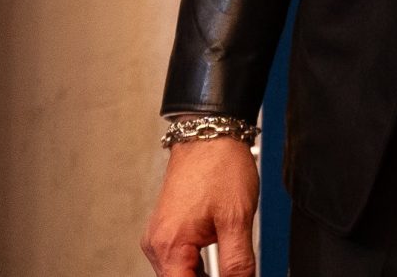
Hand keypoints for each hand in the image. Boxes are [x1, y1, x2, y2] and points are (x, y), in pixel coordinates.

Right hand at [142, 137, 259, 276]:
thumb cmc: (220, 166)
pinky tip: (217, 259)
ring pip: (180, 273)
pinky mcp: (166, 228)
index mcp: (170, 246)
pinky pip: (179, 258)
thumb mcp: (237, 219)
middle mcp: (158, 244)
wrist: (210, 134)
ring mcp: (159, 236)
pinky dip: (197, 265)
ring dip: (202, 276)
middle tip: (235, 272)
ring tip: (229, 267)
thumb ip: (238, 262)